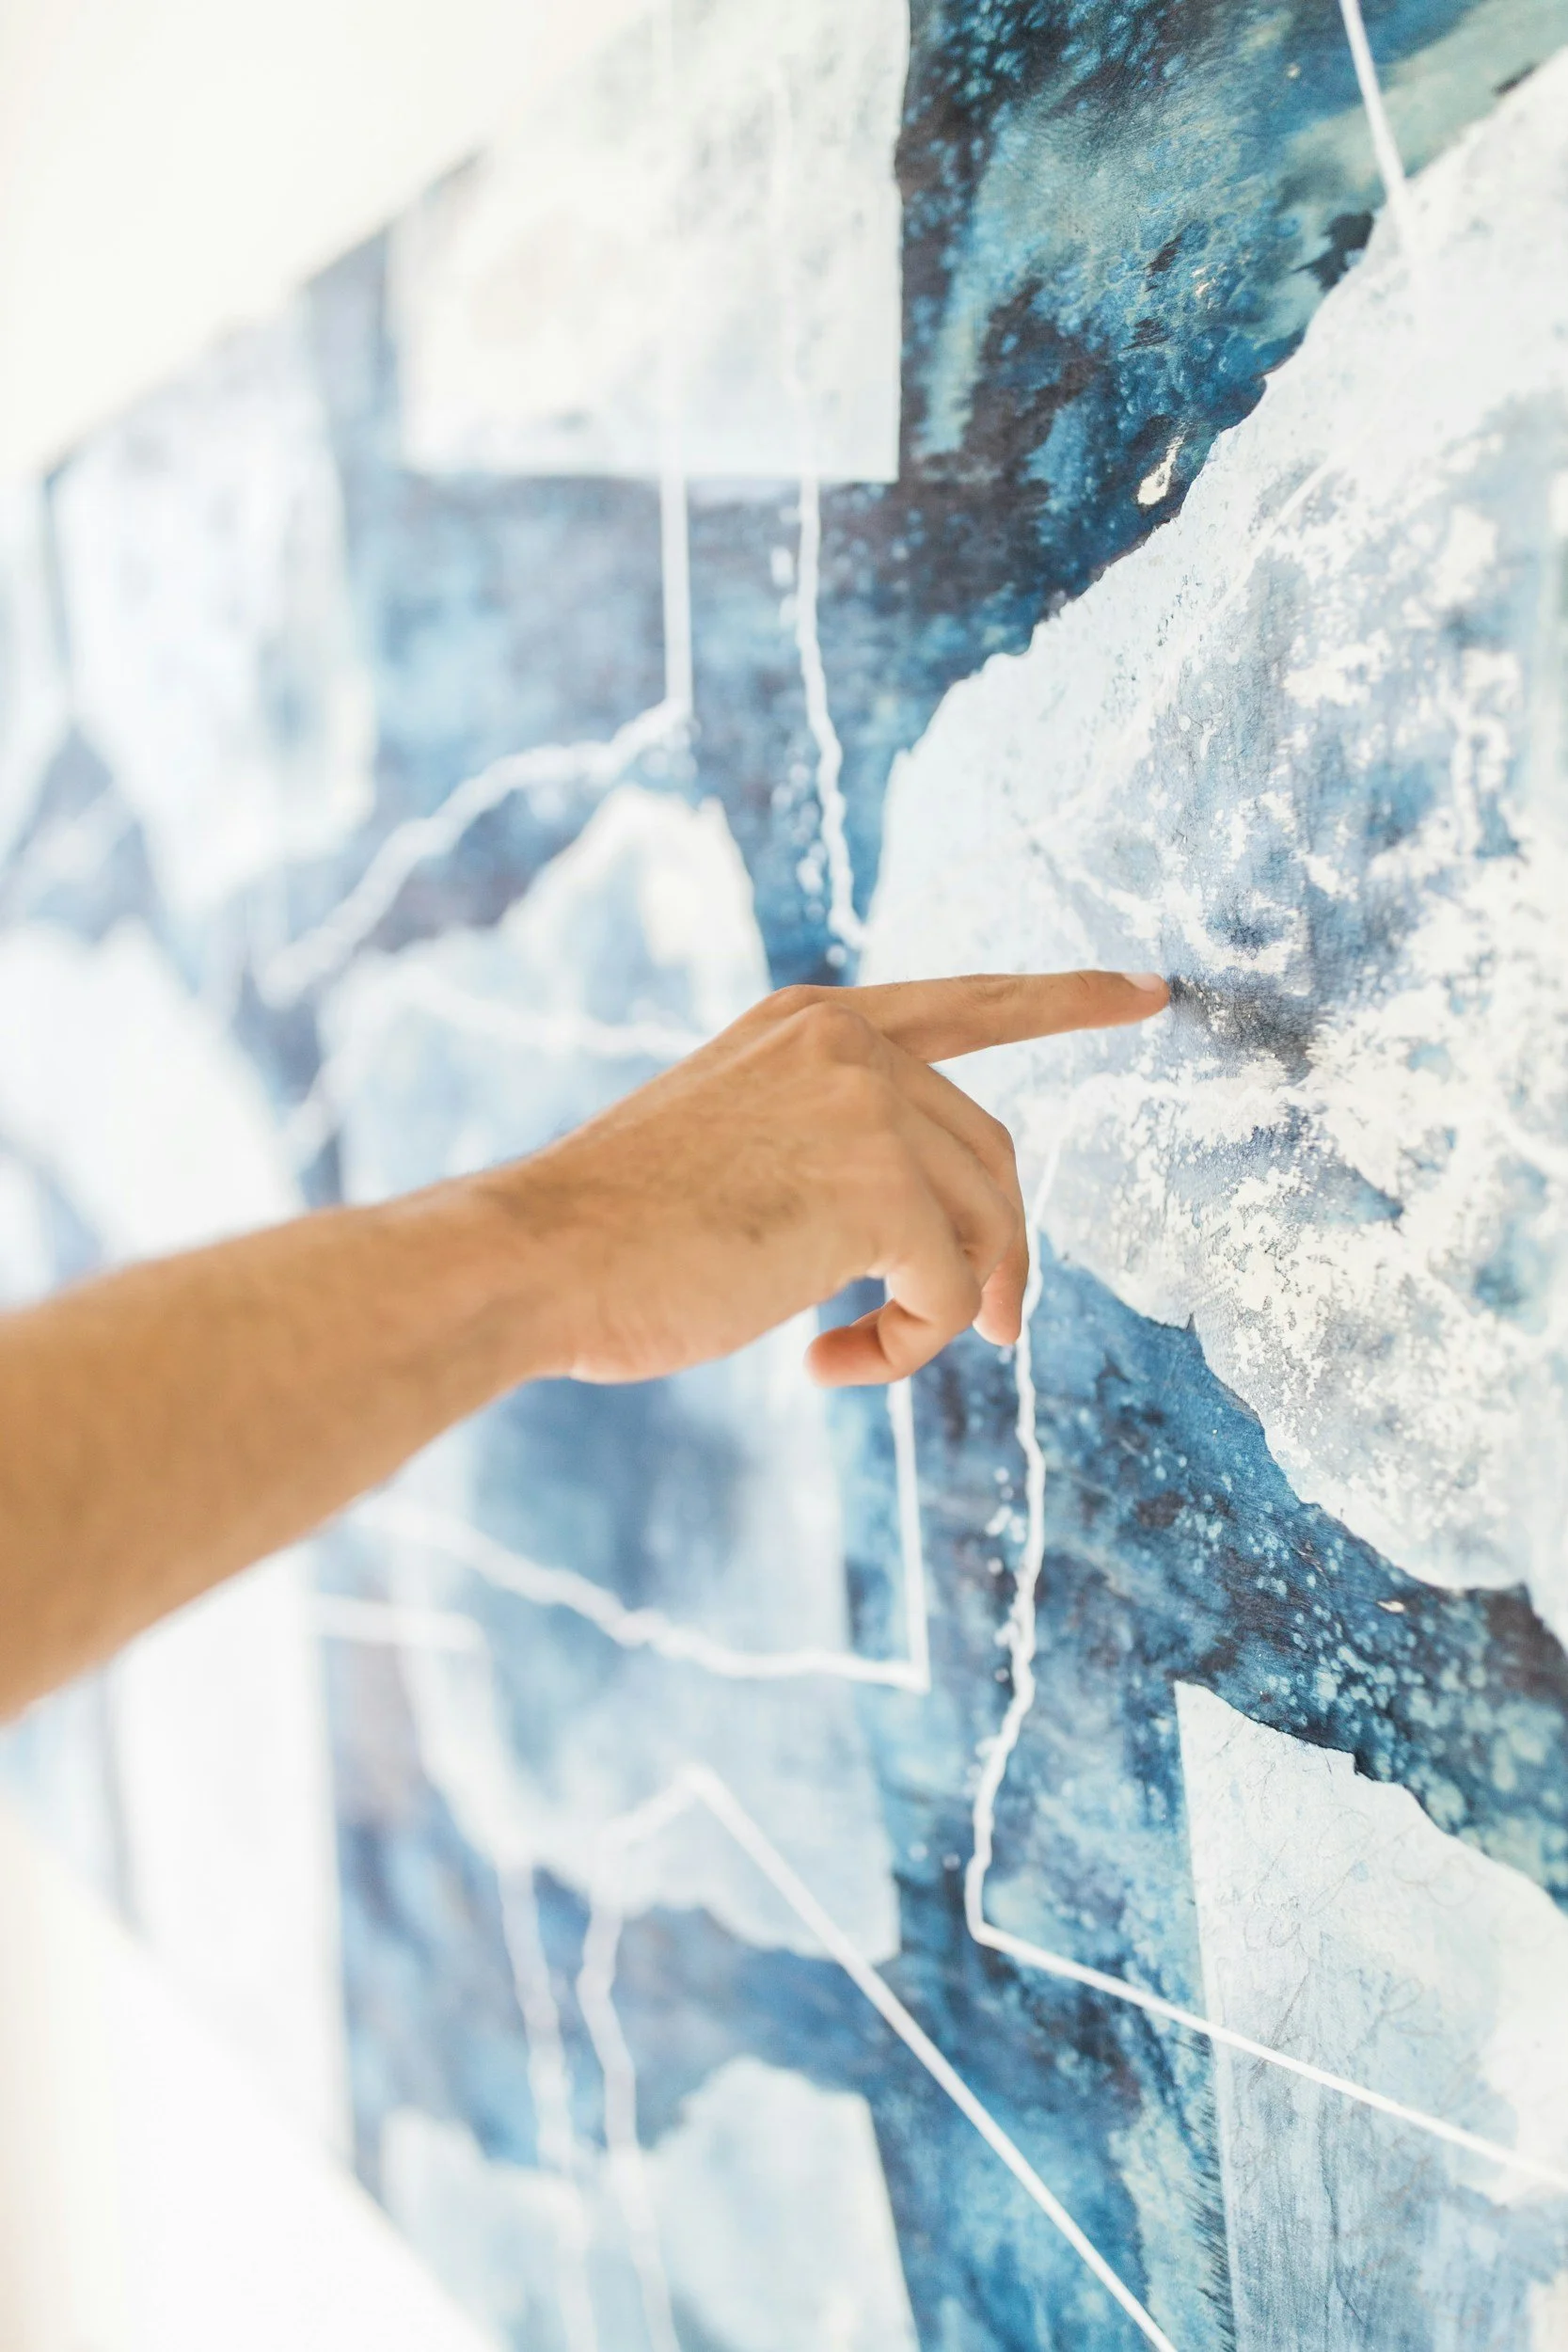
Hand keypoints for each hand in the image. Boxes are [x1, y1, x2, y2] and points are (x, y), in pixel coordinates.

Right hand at [506, 971, 1168, 1386]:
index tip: (1146, 991)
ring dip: (946, 1311)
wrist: (535, 1258)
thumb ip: (824, 1143)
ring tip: (869, 1356)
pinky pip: (951, 1288)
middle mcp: (846, 1039)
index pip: (970, 1001)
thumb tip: (933, 1232)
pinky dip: (907, 1346)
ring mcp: (866, 1102)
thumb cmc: (613, 1233)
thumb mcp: (731, 1145)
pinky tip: (825, 1363)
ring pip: (984, 1226)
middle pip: (990, 1152)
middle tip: (989, 1332)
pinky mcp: (877, 1185)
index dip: (1065, 1000)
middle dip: (1003, 1250)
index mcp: (808, 1021)